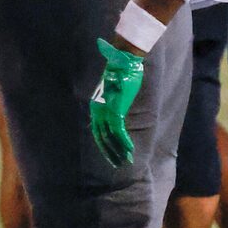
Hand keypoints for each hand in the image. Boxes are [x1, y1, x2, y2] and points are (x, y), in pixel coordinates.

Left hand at [89, 37, 145, 166]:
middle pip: (102, 138)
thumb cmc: (120, 75)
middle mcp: (98, 110)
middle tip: (118, 164)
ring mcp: (106, 111)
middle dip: (110, 153)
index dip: (104, 146)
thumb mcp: (113, 92)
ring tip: (126, 161)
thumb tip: (116, 113)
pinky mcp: (115, 110)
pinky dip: (124, 142)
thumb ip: (112, 104)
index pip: (97, 132)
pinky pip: (119, 131)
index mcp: (96, 106)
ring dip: (119, 150)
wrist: (123, 62)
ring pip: (110, 137)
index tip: (111, 156)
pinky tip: (130, 149)